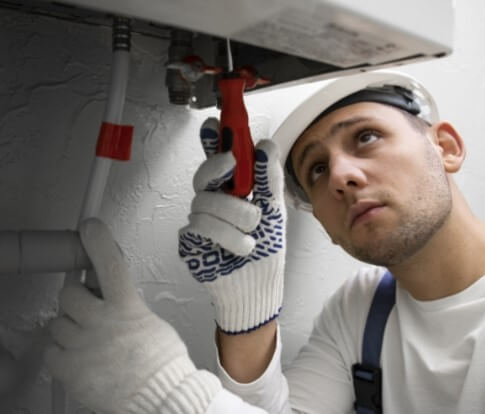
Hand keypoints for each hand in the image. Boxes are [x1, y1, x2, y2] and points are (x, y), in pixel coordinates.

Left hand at [45, 218, 220, 413]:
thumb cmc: (161, 364)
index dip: (98, 241)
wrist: (159, 398)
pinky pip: (52, 350)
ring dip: (71, 327)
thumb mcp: (150, 322)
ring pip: (58, 322)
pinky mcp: (70, 369)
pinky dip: (63, 352)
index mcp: (127, 308)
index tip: (90, 227)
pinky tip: (81, 357)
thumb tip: (112, 300)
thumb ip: (127, 307)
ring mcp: (83, 345)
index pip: (110, 264)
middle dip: (77, 299)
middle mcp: (102, 322)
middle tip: (88, 309)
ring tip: (89, 341)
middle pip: (69, 293)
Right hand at [179, 118, 286, 333]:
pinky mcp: (190, 241)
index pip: (217, 159)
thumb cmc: (266, 248)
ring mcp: (199, 220)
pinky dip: (228, 237)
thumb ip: (268, 179)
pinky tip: (239, 248)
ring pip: (205, 202)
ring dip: (236, 218)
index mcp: (232, 191)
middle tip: (231, 164)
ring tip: (251, 235)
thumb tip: (265, 146)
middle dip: (219, 170)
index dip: (212, 141)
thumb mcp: (274, 210)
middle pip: (203, 175)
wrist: (258, 286)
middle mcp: (213, 202)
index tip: (214, 125)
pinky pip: (201, 226)